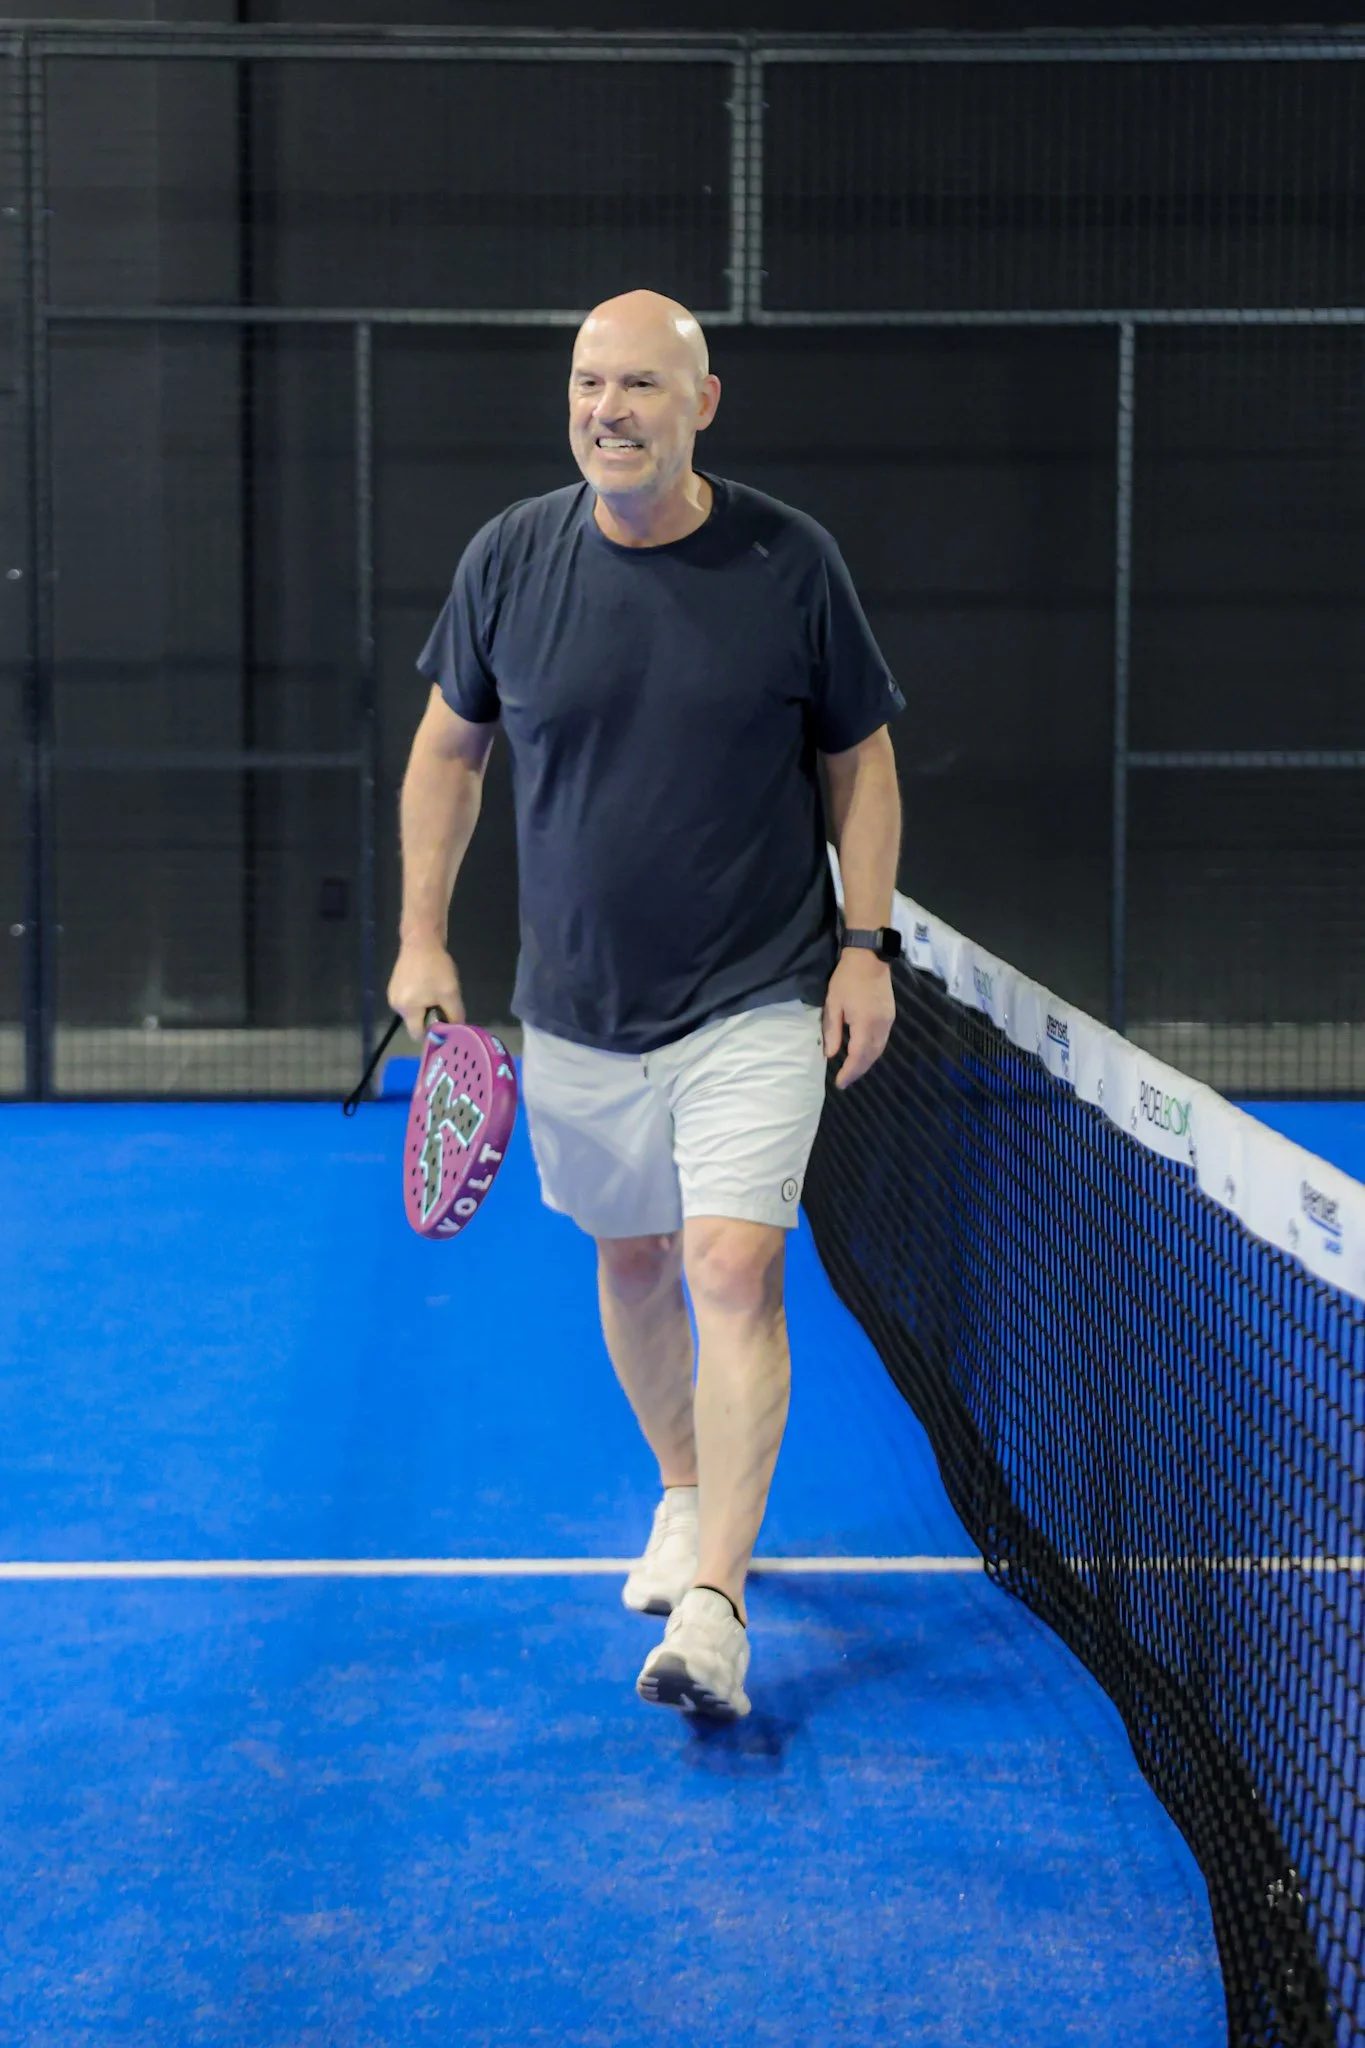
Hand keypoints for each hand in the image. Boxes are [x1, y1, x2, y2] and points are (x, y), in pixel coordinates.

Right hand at [387, 937, 465, 1039]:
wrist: (421, 941)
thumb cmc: (436, 967)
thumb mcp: (451, 993)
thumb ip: (454, 1016)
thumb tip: (456, 1030)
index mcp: (407, 1009)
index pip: (418, 1034)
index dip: (432, 1034)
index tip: (444, 1025)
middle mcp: (395, 1005)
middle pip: (415, 1023)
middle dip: (430, 1017)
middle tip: (442, 1003)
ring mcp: (393, 995)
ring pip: (413, 1012)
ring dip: (425, 1007)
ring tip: (435, 990)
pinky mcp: (394, 986)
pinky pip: (410, 1001)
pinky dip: (419, 998)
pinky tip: (427, 984)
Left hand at [823, 949, 895, 1089]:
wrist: (869, 957)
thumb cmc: (847, 979)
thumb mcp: (833, 1004)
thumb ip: (832, 1031)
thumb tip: (830, 1055)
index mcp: (865, 1024)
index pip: (857, 1056)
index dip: (849, 1072)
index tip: (840, 1083)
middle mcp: (881, 1026)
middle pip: (871, 1057)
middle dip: (858, 1071)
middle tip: (845, 1081)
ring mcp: (888, 1021)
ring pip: (879, 1050)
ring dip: (866, 1063)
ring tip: (853, 1071)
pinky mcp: (890, 1016)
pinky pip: (883, 1041)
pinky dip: (873, 1052)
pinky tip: (864, 1053)